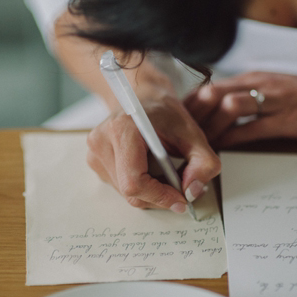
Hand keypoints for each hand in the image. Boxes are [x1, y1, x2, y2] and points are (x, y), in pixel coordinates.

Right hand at [86, 89, 220, 212]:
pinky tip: (152, 171)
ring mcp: (95, 152)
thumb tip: (192, 193)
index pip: (135, 182)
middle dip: (159, 197)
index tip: (181, 200)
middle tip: (181, 190)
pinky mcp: (95, 161)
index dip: (160, 196)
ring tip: (168, 176)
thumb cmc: (165, 111)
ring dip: (151, 193)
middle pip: (130, 191)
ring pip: (125, 193)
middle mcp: (102, 141)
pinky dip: (141, 187)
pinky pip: (120, 187)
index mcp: (122, 129)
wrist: (143, 96)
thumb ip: (202, 163)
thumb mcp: (193, 132)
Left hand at [184, 72, 296, 146]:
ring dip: (209, 129)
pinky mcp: (290, 119)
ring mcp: (276, 100)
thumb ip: (252, 95)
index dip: (190, 105)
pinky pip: (253, 129)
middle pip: (212, 93)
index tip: (177, 123)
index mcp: (256, 76)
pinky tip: (221, 151)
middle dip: (191, 116)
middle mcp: (262, 83)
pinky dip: (233, 140)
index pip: (211, 86)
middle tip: (178, 137)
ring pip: (229, 108)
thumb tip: (223, 112)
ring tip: (195, 147)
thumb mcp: (278, 87)